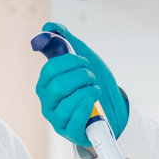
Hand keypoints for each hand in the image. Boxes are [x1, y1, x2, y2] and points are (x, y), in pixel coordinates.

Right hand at [34, 22, 128, 145]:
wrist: (113, 108)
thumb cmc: (93, 83)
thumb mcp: (82, 59)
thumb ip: (66, 41)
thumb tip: (48, 26)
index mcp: (46, 84)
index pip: (50, 69)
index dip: (70, 62)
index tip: (84, 61)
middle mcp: (47, 102)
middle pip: (58, 85)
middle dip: (81, 77)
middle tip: (91, 77)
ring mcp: (57, 119)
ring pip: (67, 102)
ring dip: (87, 91)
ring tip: (95, 90)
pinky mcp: (70, 132)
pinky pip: (76, 118)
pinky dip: (87, 106)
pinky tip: (94, 101)